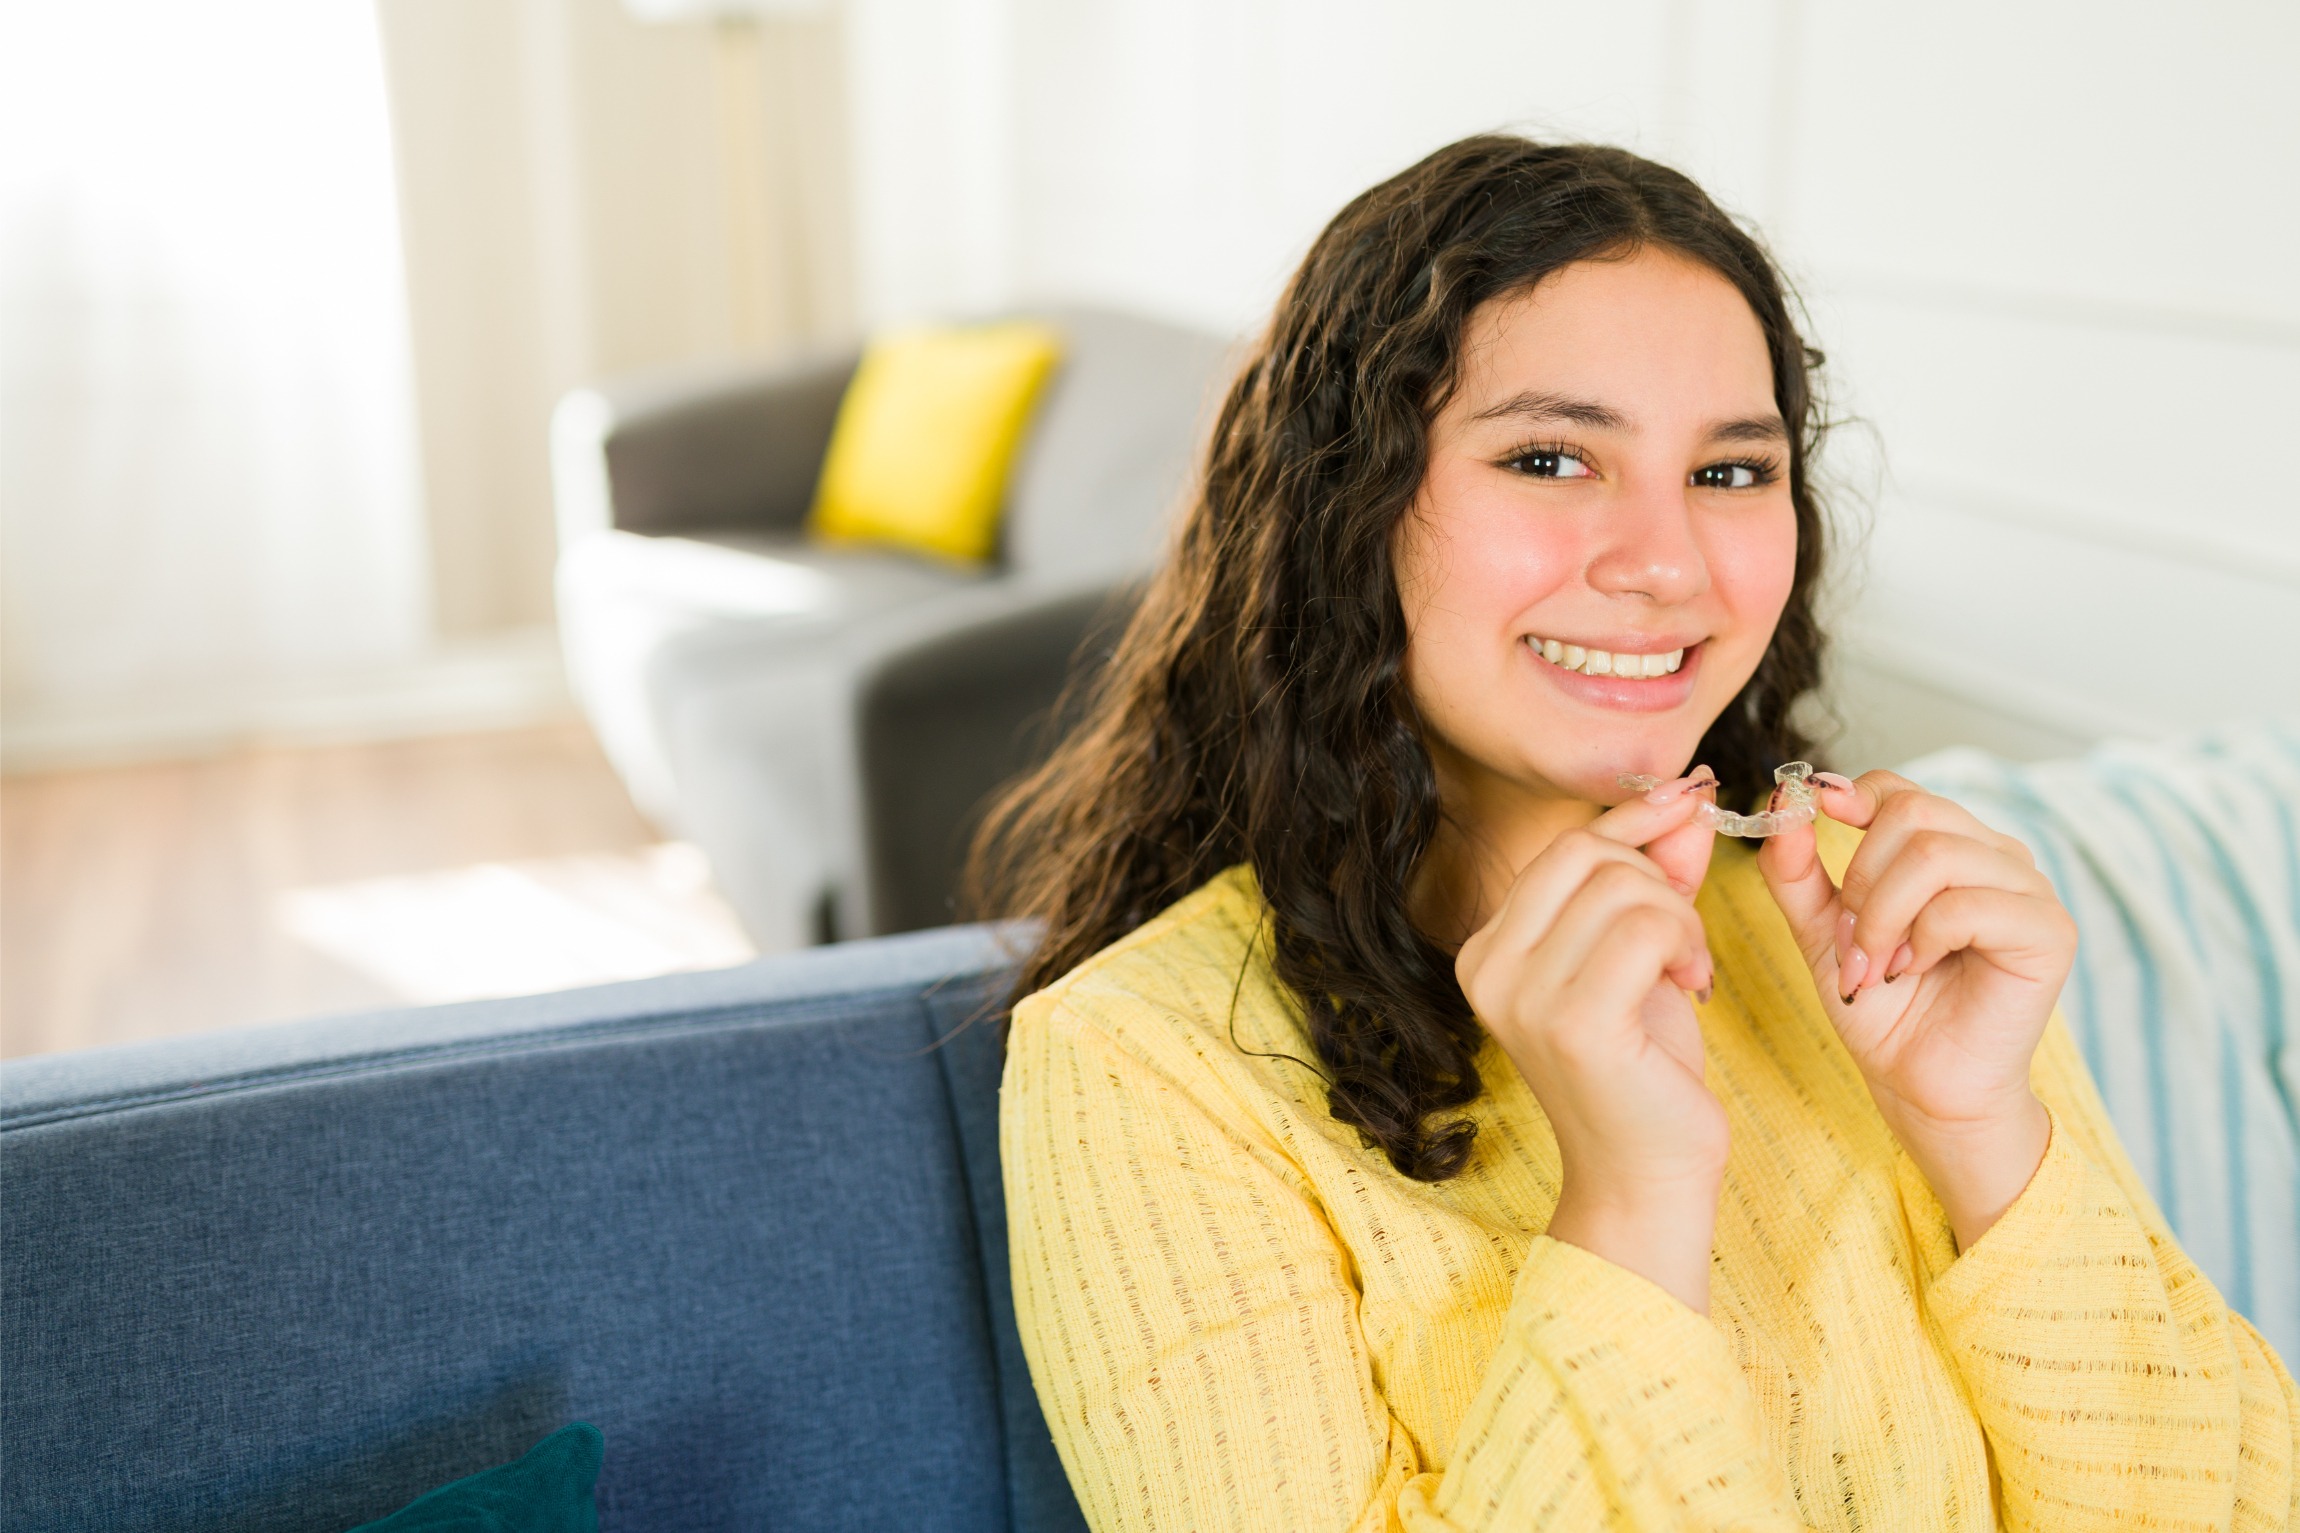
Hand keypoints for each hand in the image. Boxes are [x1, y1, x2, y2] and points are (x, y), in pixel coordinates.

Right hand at [1455, 775, 1723, 1309]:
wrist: (1645, 1178)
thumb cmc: (1643, 1072)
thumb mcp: (1643, 957)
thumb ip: (1655, 879)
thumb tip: (1684, 800)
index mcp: (1486, 950)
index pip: (1566, 847)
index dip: (1635, 820)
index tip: (1693, 802)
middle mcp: (1486, 966)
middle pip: (1589, 854)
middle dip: (1659, 879)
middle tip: (1685, 940)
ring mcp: (1521, 995)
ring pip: (1624, 887)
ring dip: (1682, 920)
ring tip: (1691, 970)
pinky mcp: (1572, 1022)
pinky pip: (1648, 928)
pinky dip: (1687, 945)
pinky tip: (1696, 987)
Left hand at [1758, 770, 2075, 1249]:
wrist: (1919, 1086)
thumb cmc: (1881, 1009)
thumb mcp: (1821, 930)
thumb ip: (1797, 870)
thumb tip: (1786, 795)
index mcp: (1950, 846)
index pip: (1899, 790)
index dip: (1850, 799)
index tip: (1812, 816)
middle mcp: (1996, 856)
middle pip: (1913, 814)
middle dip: (1861, 882)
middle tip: (1854, 945)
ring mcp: (2030, 889)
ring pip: (1935, 855)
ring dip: (1884, 917)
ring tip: (1880, 968)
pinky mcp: (2049, 931)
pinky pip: (1966, 904)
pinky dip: (1922, 940)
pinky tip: (1918, 971)